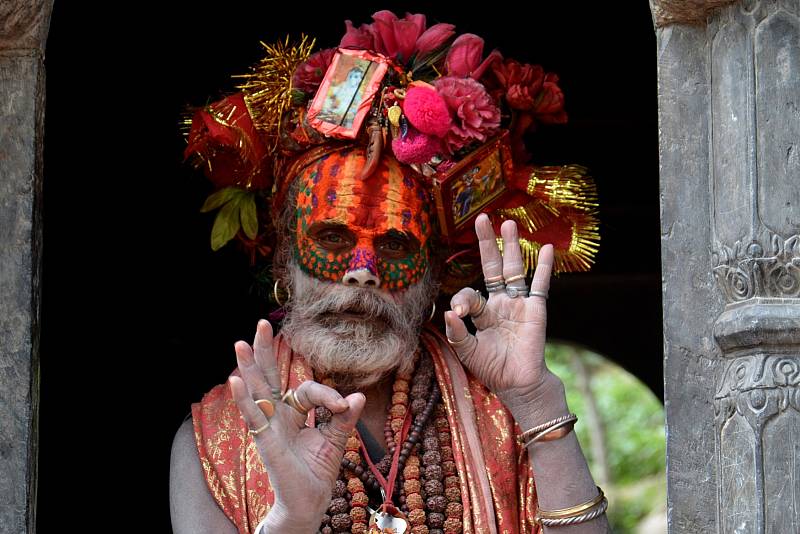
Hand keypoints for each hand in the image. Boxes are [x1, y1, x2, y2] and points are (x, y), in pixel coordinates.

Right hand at [229, 320, 364, 532]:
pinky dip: (243, 399)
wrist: (309, 503)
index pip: (307, 390)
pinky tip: (235, 379)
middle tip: (261, 324)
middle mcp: (278, 415)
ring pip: (257, 391)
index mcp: (295, 412)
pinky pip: (252, 416)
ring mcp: (269, 426)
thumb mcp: (336, 440)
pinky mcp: (265, 440)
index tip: (345, 405)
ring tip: (239, 343)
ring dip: (248, 366)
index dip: (327, 395)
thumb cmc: (317, 472)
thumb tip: (358, 396)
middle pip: (269, 377)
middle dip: (265, 351)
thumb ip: (344, 417)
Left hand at [445, 214, 562, 414]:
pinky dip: (544, 267)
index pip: (470, 294)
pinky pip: (540, 285)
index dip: (461, 300)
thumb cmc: (492, 369)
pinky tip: (546, 248)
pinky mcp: (536, 310)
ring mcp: (519, 304)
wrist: (518, 385)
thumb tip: (447, 312)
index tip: (457, 314)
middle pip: (493, 266)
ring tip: (508, 224)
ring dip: (512, 247)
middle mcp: (501, 303)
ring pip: (515, 270)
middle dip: (487, 243)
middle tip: (481, 219)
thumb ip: (456, 333)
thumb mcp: (467, 352)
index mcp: (483, 312)